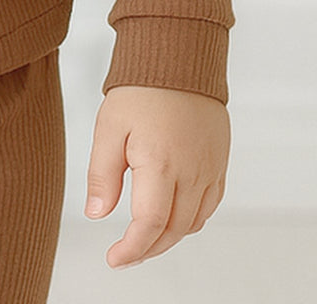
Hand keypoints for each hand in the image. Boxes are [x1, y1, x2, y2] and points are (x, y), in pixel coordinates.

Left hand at [83, 85, 229, 268]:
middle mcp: (192, 172)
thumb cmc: (141, 88)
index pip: (149, 225)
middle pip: (173, 230)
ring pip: (194, 222)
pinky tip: (173, 216)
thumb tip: (97, 214)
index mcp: (161, 165)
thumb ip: (102, 174)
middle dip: (148, 249)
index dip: (131, 250)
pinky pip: (210, 204)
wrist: (179, 57)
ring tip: (144, 238)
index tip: (114, 259)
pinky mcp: (219, 161)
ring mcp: (210, 168)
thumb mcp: (109, 127)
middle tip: (125, 254)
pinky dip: (191, 219)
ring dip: (170, 237)